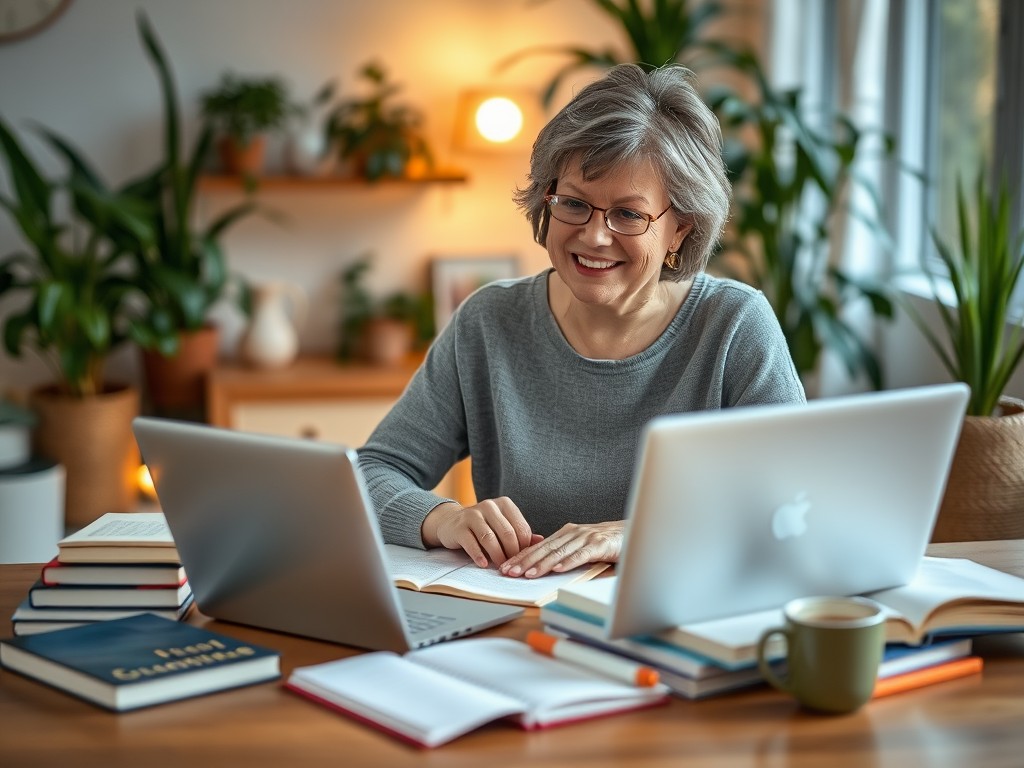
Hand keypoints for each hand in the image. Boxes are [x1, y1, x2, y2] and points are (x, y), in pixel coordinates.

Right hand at [422, 498, 539, 567]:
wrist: (451, 522)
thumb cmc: (483, 527)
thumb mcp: (502, 526)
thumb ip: (520, 533)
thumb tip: (541, 541)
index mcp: (504, 504)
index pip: (521, 527)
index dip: (525, 547)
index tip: (523, 559)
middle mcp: (489, 506)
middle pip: (507, 533)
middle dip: (512, 553)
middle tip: (513, 566)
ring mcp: (472, 515)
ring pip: (490, 538)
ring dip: (497, 556)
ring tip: (500, 567)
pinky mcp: (459, 527)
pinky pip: (472, 543)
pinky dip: (479, 556)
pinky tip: (484, 564)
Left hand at [499, 520, 623, 577]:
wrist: (633, 532)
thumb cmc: (605, 543)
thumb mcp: (580, 546)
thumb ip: (563, 552)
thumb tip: (542, 566)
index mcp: (566, 533)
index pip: (539, 546)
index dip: (521, 556)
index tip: (506, 567)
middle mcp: (573, 533)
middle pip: (545, 549)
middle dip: (525, 561)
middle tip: (509, 572)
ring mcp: (586, 538)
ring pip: (560, 552)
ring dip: (543, 564)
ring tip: (528, 574)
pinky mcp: (600, 544)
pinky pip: (582, 554)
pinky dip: (569, 562)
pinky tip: (558, 569)